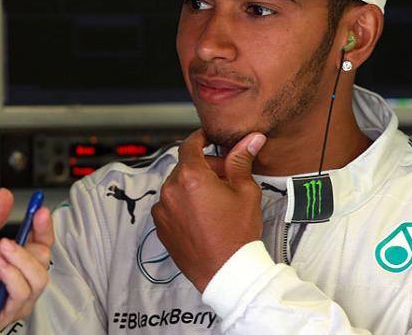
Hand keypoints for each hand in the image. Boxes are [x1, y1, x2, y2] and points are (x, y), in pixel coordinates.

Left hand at [151, 129, 266, 291]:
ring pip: (178, 186)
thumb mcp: (245, 191)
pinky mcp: (161, 227)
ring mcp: (162, 210)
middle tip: (227, 178)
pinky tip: (203, 216)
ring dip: (193, 187)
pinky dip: (184, 204)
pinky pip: (171, 205)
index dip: (201, 139)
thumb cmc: (237, 233)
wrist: (226, 272)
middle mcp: (170, 190)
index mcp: (191, 176)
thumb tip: (251, 139)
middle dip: (205, 168)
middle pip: (186, 167)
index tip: (209, 139)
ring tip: (216, 201)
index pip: (190, 145)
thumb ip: (241, 161)